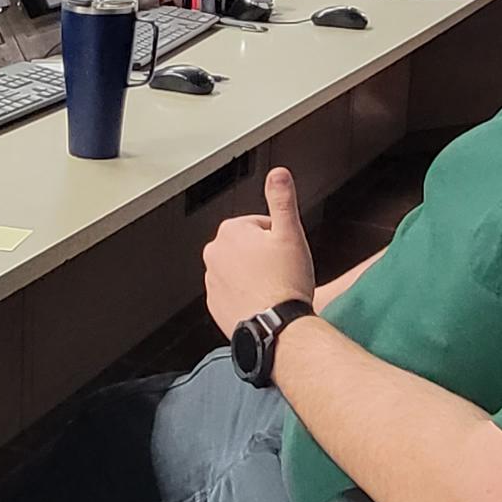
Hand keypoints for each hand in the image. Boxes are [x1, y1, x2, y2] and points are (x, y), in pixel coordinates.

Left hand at [203, 167, 316, 335]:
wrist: (277, 327)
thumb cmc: (285, 283)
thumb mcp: (290, 233)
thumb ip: (282, 200)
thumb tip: (279, 174)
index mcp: (230, 231)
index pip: (259, 225)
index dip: (278, 237)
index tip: (286, 253)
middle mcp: (214, 253)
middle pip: (247, 246)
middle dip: (264, 255)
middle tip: (282, 270)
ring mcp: (211, 280)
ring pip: (239, 269)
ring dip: (254, 274)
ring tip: (273, 287)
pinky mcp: (214, 303)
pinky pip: (232, 291)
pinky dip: (245, 294)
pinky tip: (262, 301)